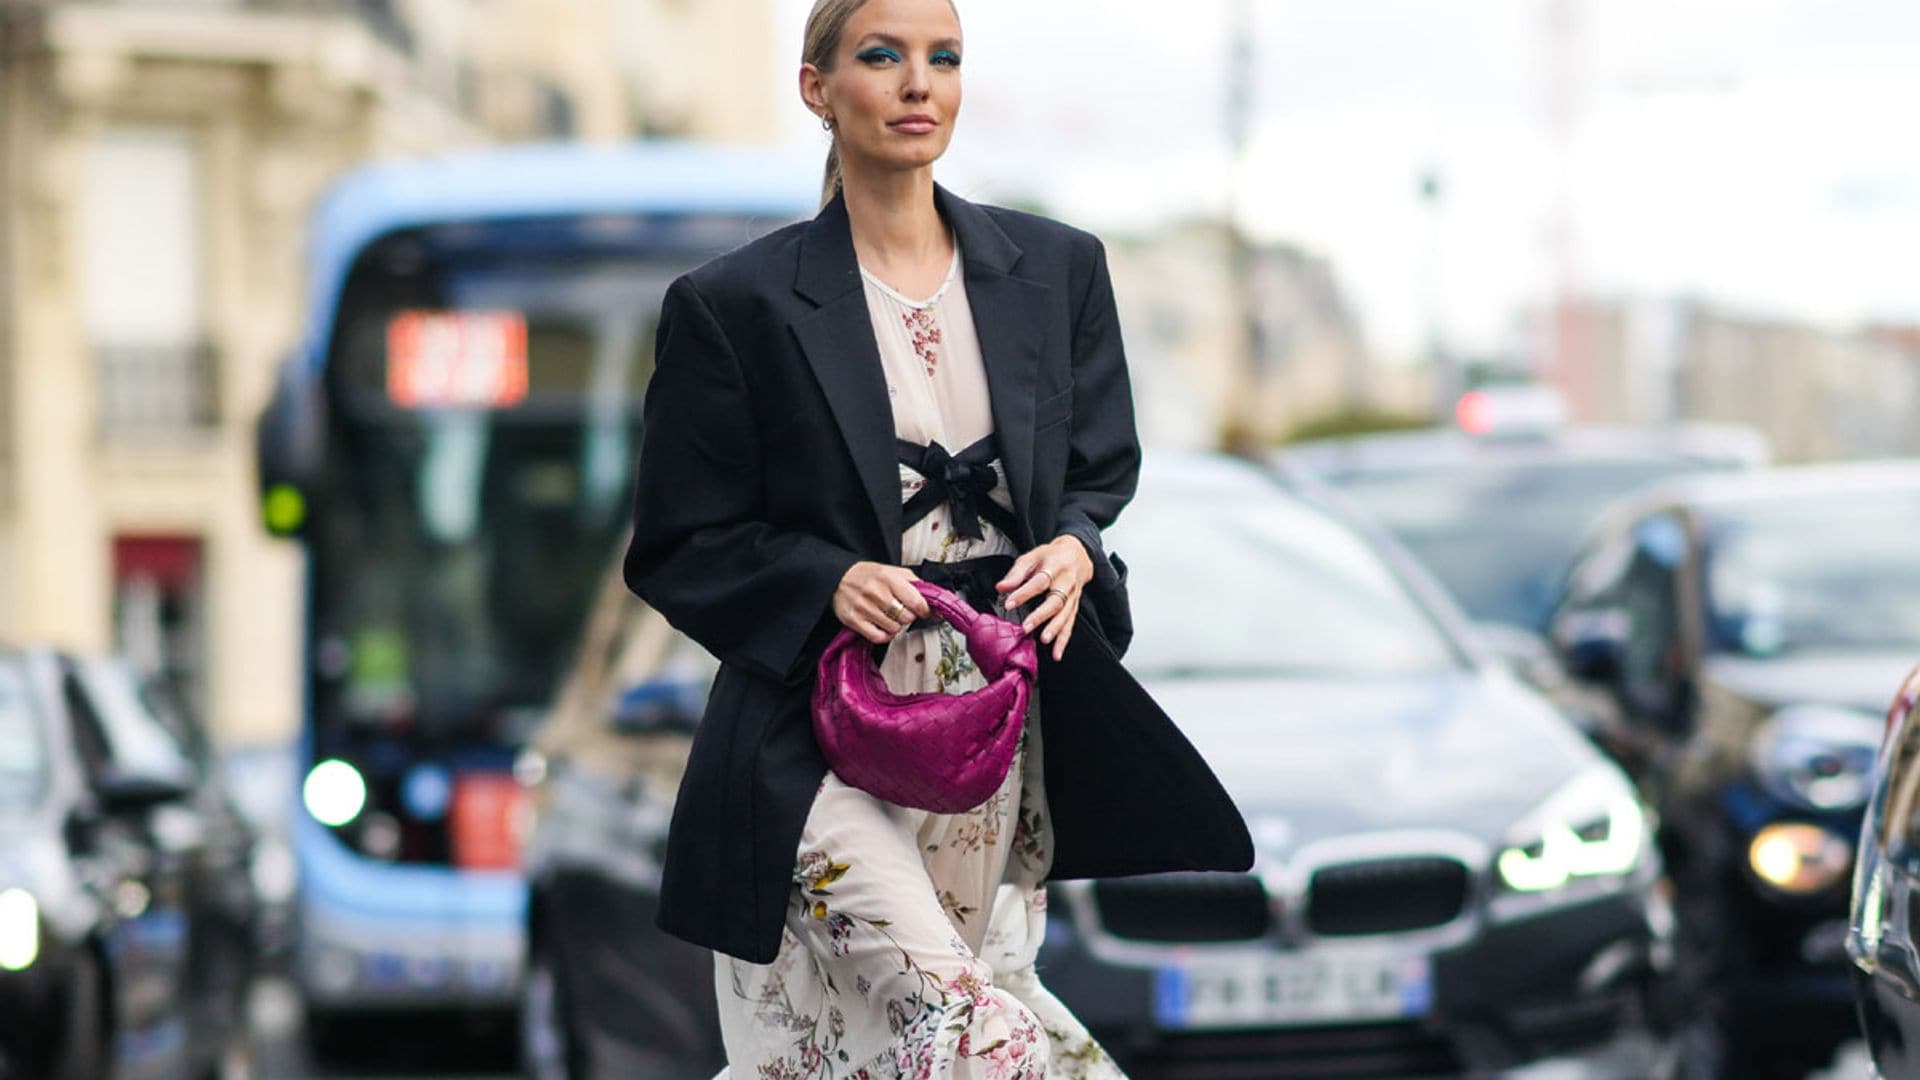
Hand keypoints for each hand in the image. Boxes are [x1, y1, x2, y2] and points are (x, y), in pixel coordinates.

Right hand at [833, 562, 931, 643]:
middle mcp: (875, 592)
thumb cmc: (869, 576)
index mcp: (888, 577)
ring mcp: (863, 607)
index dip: (924, 610)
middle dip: (908, 616)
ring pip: (894, 629)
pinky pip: (879, 637)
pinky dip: (885, 635)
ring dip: (896, 626)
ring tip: (890, 617)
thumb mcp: (894, 571)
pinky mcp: (854, 620)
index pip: (916, 601)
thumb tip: (936, 607)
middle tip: (902, 611)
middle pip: (906, 617)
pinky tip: (883, 626)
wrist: (838, 578)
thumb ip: (916, 585)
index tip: (922, 610)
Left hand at [996, 536, 1094, 660]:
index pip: (1039, 581)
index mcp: (1054, 567)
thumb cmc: (1051, 557)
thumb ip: (1016, 573)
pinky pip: (1070, 625)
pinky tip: (1056, 653)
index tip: (1009, 603)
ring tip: (1044, 640)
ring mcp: (1072, 596)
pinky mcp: (1075, 606)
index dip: (1024, 593)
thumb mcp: (1032, 557)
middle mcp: (1066, 582)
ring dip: (1055, 629)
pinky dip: (1064, 640)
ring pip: (1066, 614)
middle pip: (1055, 600)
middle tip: (1027, 627)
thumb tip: (1001, 587)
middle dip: (1041, 615)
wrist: (1077, 554)